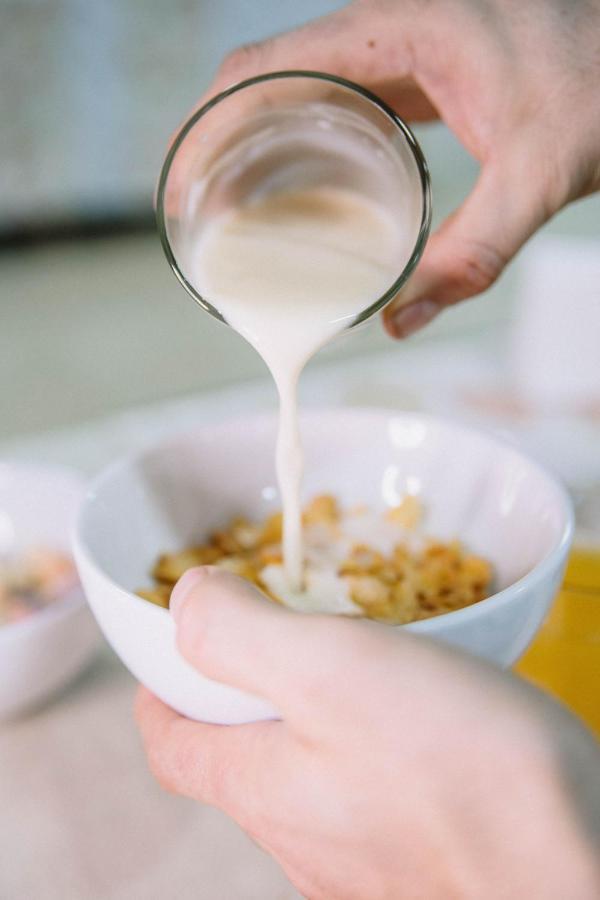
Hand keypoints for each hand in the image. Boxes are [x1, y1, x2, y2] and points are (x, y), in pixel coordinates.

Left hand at [136, 568, 599, 898]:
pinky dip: (366, 750)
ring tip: (346, 669)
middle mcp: (301, 840)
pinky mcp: (419, 863)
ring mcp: (361, 862)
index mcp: (261, 789)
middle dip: (239, 698)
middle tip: (272, 639)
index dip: (160, 695)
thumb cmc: (458, 766)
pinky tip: (415, 725)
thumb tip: (185, 599)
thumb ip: (239, 635)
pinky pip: (368, 798)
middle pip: (236, 760)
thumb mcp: (329, 668)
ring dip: (308, 721)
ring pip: (305, 780)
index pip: (171, 746)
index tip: (171, 656)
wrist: (575, 862)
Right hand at [182, 0, 599, 336]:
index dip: (209, 126)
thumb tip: (399, 322)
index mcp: (398, 27)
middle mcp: (383, 27)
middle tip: (193, 215)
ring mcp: (393, 47)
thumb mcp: (541, 176)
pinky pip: (328, 100)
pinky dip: (293, 143)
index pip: (266, 66)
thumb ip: (477, 253)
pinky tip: (289, 192)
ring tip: (225, 212)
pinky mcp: (409, 72)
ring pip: (290, 87)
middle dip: (213, 142)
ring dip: (247, 144)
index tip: (183, 188)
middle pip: (262, 77)